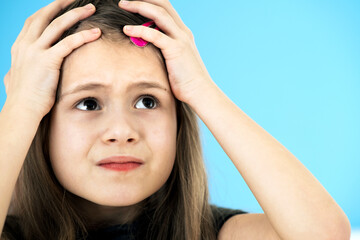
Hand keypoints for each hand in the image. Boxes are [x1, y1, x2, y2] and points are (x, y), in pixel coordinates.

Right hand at [4, 0, 100, 117]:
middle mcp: (26, 45)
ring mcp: (35, 51)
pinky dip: (83, 36)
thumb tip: (12, 74)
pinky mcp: (47, 61)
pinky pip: (68, 43)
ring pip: (58, 25)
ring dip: (76, 14)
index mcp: (19, 47)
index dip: (47, 11)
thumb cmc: (22, 98)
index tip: (60, 5)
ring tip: (91, 8)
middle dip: (61, 4)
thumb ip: (16, 71)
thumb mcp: (15, 79)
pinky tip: (96, 32)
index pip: (33, 21)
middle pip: (44, 16)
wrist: (22, 110)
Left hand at [119, 0, 213, 103]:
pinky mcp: (176, 50)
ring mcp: (180, 39)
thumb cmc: (185, 80)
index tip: (134, 2)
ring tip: (122, 4)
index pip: (166, 8)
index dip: (150, 2)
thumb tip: (147, 48)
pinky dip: (139, 30)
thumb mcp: (174, 60)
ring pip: (159, 13)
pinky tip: (126, 29)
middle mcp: (182, 32)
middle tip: (124, 0)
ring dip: (139, 6)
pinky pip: (155, 35)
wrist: (199, 92)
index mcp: (182, 33)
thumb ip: (164, 50)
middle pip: (163, 5)